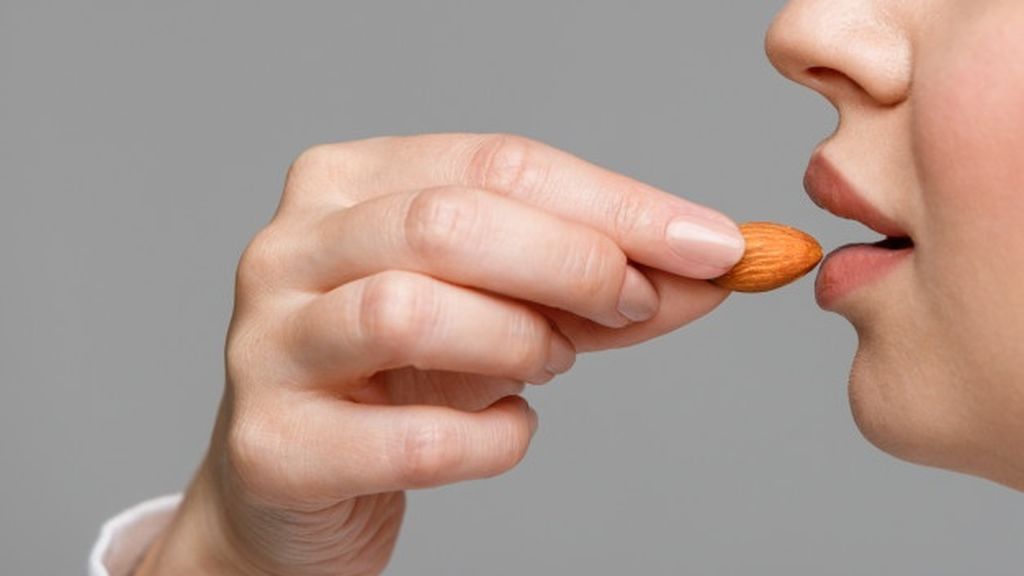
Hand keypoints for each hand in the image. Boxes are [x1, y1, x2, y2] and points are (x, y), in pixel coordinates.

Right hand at [136, 134, 744, 574]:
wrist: (294, 484)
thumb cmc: (396, 380)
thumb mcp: (498, 311)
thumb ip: (589, 289)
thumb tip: (705, 270)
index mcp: (345, 186)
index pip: (497, 164)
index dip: (617, 203)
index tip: (711, 243)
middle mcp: (289, 250)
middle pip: (449, 223)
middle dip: (576, 263)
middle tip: (637, 303)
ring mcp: (268, 346)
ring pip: (412, 311)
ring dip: (520, 341)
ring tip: (550, 362)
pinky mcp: (272, 445)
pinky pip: (412, 438)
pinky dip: (493, 440)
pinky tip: (507, 430)